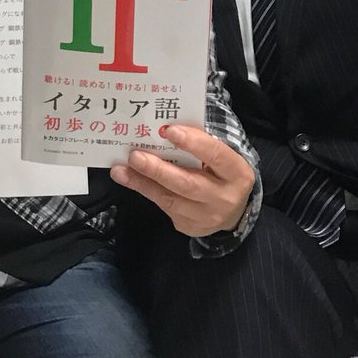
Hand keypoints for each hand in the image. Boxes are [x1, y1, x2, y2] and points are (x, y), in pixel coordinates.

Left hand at [110, 125, 254, 236]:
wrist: (234, 213)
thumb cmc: (223, 173)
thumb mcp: (222, 157)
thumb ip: (200, 145)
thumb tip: (163, 130)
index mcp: (236, 172)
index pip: (215, 154)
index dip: (192, 142)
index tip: (168, 130)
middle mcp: (223, 197)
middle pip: (187, 183)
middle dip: (158, 169)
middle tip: (135, 155)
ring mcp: (206, 217)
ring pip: (170, 199)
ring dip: (142, 183)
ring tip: (121, 170)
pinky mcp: (189, 227)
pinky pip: (165, 207)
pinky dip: (146, 191)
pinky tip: (131, 180)